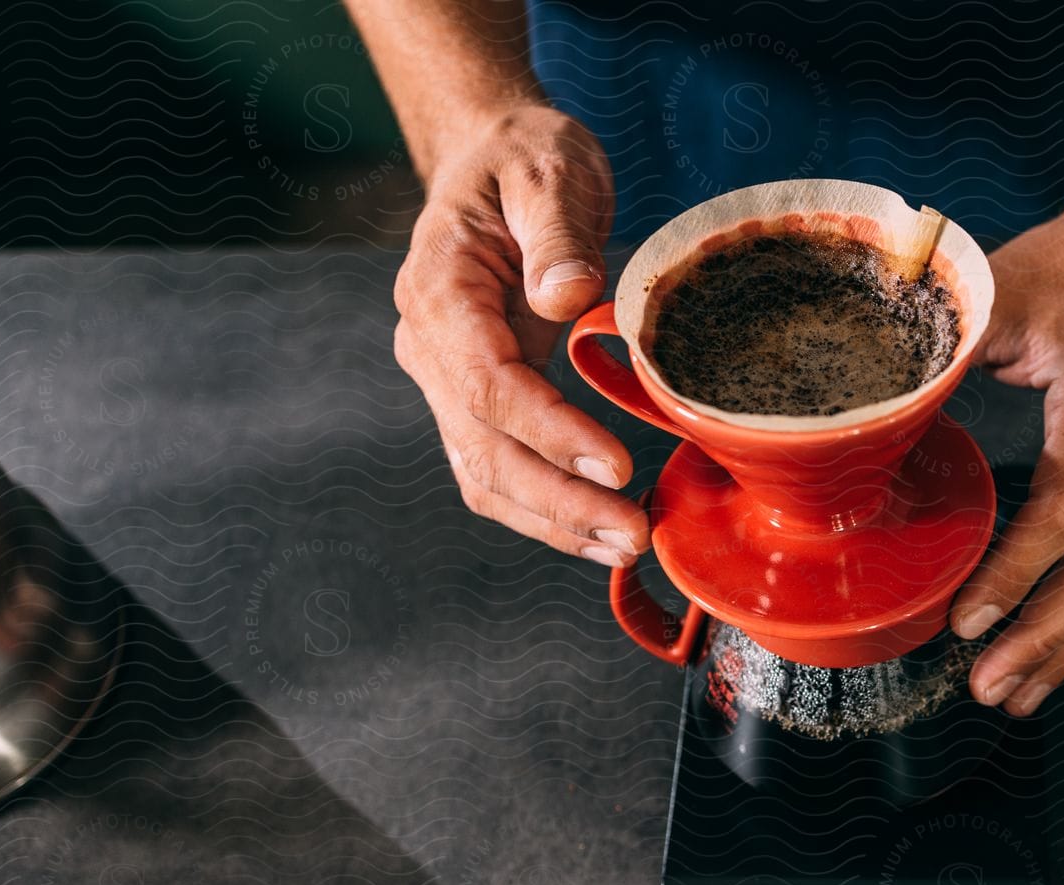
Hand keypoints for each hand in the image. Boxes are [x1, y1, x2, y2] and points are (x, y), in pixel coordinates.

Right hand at [393, 103, 648, 566]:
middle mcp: (430, 345)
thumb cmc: (526, 161)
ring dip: (552, 521)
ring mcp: (446, 378)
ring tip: (624, 544)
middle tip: (633, 531)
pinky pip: (497, 469)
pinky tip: (597, 531)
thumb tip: (564, 297)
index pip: (488, 383)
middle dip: (558, 500)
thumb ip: (555, 232)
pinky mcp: (476, 398)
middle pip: (484, 447)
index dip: (550, 432)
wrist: (497, 160)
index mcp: (439, 290)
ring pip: (483, 474)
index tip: (616, 465)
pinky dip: (545, 509)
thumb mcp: (549, 171)